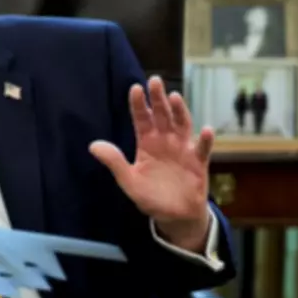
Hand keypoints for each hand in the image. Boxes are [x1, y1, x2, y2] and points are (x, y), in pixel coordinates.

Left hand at [90, 76, 212, 250]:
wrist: (174, 216)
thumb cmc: (150, 197)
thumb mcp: (128, 181)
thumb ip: (114, 162)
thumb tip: (92, 145)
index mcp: (147, 143)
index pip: (142, 119)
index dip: (139, 104)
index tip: (135, 88)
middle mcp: (165, 141)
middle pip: (162, 115)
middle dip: (158, 98)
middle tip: (155, 80)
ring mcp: (183, 149)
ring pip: (182, 124)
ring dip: (179, 111)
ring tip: (175, 97)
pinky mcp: (198, 162)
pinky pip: (203, 149)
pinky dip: (205, 140)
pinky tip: (205, 129)